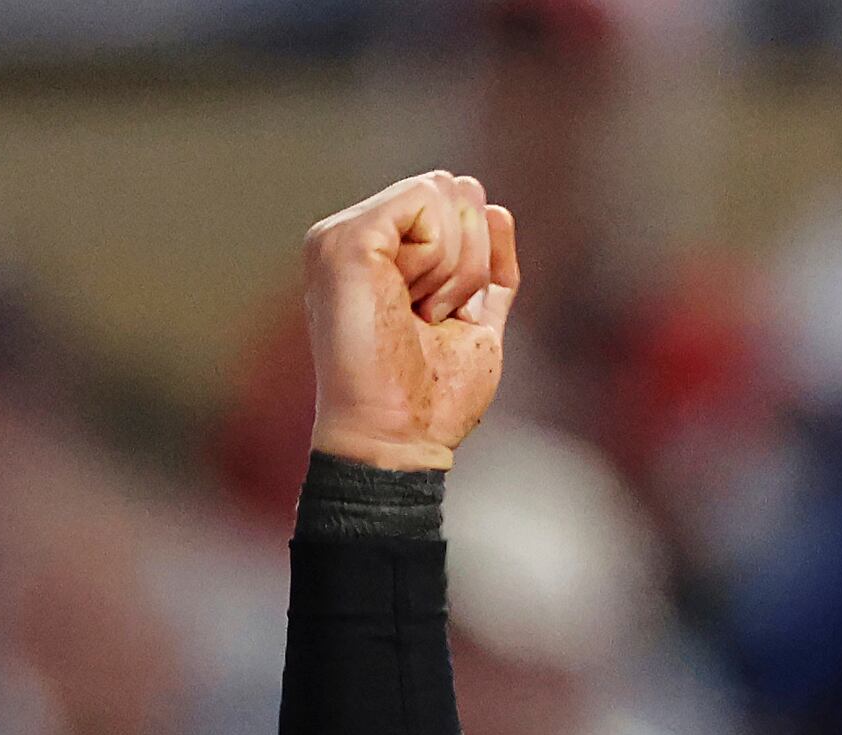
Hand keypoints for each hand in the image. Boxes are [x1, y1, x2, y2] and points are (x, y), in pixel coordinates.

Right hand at [299, 170, 520, 470]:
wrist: (398, 439)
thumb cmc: (432, 398)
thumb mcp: (476, 322)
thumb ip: (489, 270)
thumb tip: (497, 210)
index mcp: (381, 253)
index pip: (454, 205)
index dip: (474, 262)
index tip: (440, 320)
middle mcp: (356, 236)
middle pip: (454, 188)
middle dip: (470, 258)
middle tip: (432, 317)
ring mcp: (344, 234)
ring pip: (443, 189)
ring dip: (457, 266)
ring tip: (420, 314)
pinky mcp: (346, 239)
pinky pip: (426, 200)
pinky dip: (442, 256)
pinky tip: (413, 300)